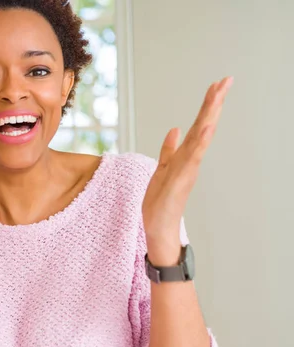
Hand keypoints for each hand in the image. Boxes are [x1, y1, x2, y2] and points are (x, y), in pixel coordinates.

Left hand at [142, 76, 233, 260]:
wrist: (159, 227)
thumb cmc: (162, 201)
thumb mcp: (162, 169)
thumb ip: (169, 150)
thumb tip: (174, 129)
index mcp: (185, 156)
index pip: (198, 125)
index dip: (207, 105)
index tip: (217, 85)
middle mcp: (190, 160)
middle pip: (204, 127)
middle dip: (214, 104)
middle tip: (226, 80)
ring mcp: (187, 170)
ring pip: (200, 138)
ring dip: (209, 117)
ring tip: (218, 96)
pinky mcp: (180, 180)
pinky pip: (191, 158)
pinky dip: (199, 143)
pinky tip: (206, 128)